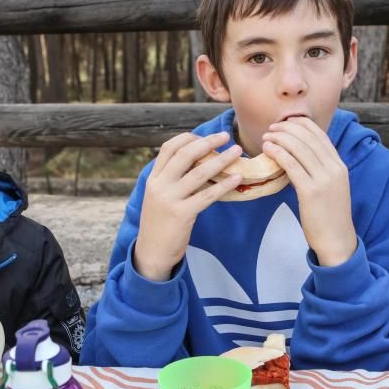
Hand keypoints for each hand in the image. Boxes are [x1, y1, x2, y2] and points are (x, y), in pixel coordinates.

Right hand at [134, 131, 242, 280]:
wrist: (151, 253)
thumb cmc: (160, 223)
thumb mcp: (158, 197)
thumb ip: (171, 179)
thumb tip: (197, 161)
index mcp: (153, 178)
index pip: (168, 148)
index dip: (188, 138)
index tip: (205, 136)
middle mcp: (159, 185)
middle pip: (185, 155)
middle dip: (207, 142)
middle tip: (225, 136)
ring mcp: (169, 199)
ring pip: (199, 173)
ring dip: (221, 160)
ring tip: (236, 152)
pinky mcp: (181, 214)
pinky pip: (207, 196)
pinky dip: (224, 185)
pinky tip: (237, 179)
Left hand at [262, 117, 356, 265]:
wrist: (336, 239)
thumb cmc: (329, 214)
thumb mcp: (331, 186)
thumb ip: (319, 169)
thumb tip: (297, 155)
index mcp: (339, 165)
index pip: (320, 135)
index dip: (301, 124)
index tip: (286, 122)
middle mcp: (334, 168)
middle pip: (308, 138)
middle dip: (287, 128)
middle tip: (272, 128)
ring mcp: (324, 180)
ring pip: (299, 148)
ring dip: (280, 139)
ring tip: (266, 137)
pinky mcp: (311, 192)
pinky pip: (292, 165)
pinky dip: (278, 153)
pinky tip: (268, 149)